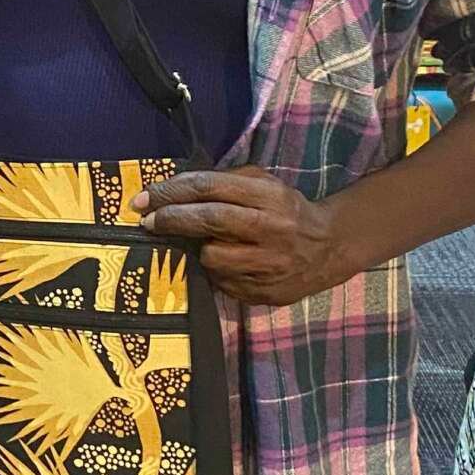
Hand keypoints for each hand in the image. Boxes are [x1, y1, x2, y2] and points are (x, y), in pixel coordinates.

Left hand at [132, 166, 343, 306]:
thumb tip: (176, 187)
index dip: (172, 191)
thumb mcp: (264, 183)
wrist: (330, 247)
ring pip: (213, 257)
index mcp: (268, 196)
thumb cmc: (286, 209)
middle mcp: (271, 229)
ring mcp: (270, 265)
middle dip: (171, 219)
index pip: (210, 187)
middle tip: (145, 219)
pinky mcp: (266, 293)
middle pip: (209, 220)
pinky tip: (223, 262)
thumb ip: (226, 181)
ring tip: (200, 243)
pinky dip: (216, 271)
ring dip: (197, 249)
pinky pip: (224, 282)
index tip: (145, 198)